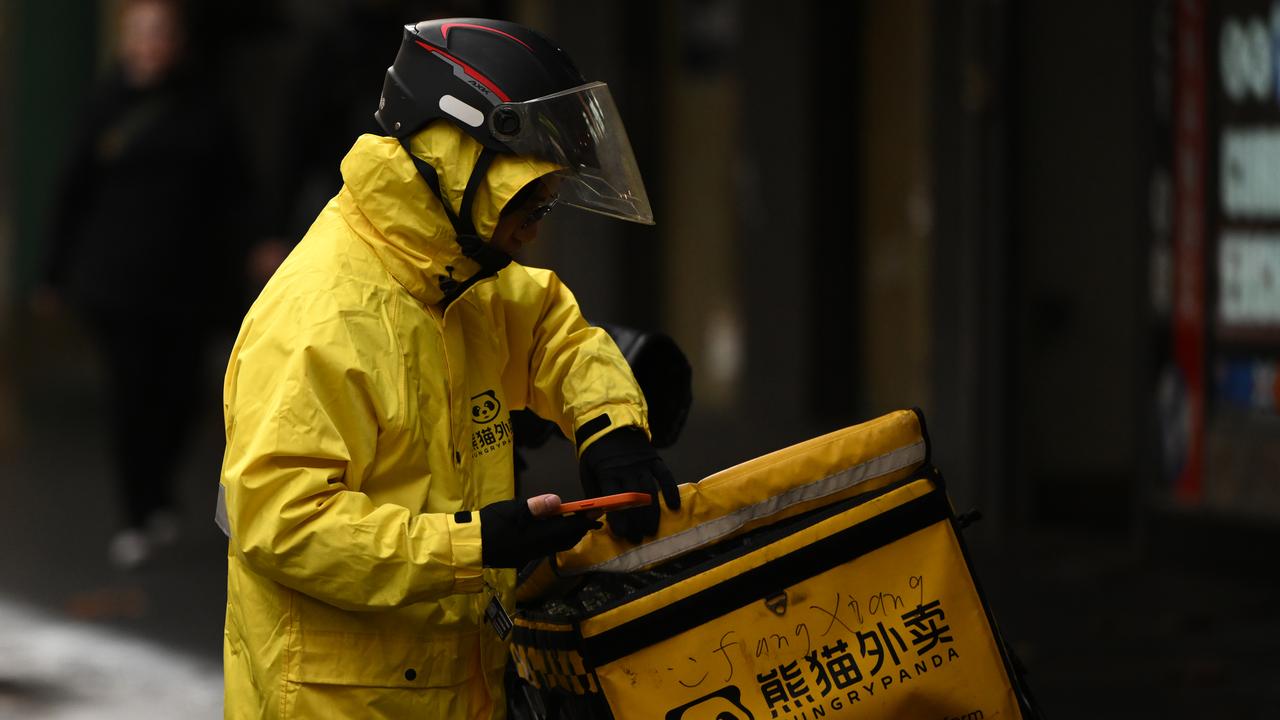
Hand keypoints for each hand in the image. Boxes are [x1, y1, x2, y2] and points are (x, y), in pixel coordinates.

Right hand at [479, 494, 599, 567]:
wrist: (472, 545)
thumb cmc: (492, 524)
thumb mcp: (513, 510)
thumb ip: (536, 506)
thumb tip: (558, 501)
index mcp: (540, 535)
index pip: (569, 529)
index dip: (585, 520)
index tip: (599, 513)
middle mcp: (540, 547)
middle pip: (567, 540)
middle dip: (580, 529)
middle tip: (592, 518)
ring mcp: (531, 553)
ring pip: (558, 545)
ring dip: (569, 535)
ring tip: (576, 524)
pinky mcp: (523, 555)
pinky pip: (547, 547)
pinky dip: (556, 538)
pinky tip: (552, 532)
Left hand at [579, 427, 679, 542]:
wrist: (609, 424)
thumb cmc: (595, 452)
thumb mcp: (586, 471)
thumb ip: (593, 493)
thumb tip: (595, 516)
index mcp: (607, 472)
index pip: (615, 499)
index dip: (619, 518)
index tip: (623, 535)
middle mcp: (627, 469)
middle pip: (635, 499)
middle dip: (637, 521)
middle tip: (639, 538)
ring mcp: (643, 463)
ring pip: (650, 491)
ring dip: (652, 512)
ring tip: (652, 530)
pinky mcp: (654, 458)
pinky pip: (665, 475)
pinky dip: (671, 490)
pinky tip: (674, 506)